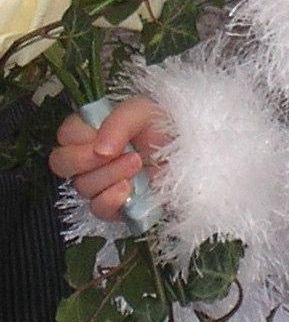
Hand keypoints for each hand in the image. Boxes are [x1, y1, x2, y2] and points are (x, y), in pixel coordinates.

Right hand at [49, 96, 168, 220]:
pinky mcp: (116, 204)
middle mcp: (91, 158)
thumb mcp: (143, 111)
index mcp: (92, 132)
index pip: (65, 136)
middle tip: (120, 153)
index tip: (103, 138)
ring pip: (83, 186)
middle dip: (87, 160)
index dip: (79, 139)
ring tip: (138, 164)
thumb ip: (118, 123)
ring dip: (110, 175)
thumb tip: (99, 151)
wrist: (193, 150)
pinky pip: (99, 210)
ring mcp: (102, 183)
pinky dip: (111, 200)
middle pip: (62, 164)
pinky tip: (129, 189)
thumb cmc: (165, 126)